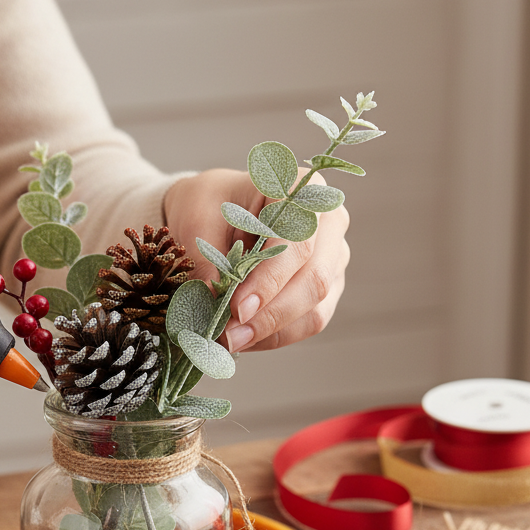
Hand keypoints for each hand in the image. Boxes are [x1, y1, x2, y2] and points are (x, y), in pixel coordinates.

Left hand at [163, 168, 349, 352]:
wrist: (218, 210)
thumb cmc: (211, 204)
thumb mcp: (197, 219)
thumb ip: (207, 260)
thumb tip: (213, 303)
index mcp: (302, 189)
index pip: (297, 243)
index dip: (269, 281)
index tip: (237, 309)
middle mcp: (329, 222)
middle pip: (315, 279)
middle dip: (270, 315)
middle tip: (229, 336)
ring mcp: (333, 257)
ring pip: (316, 308)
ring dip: (272, 332)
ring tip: (231, 341)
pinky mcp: (327, 288)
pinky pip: (309, 322)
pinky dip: (276, 336)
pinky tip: (245, 338)